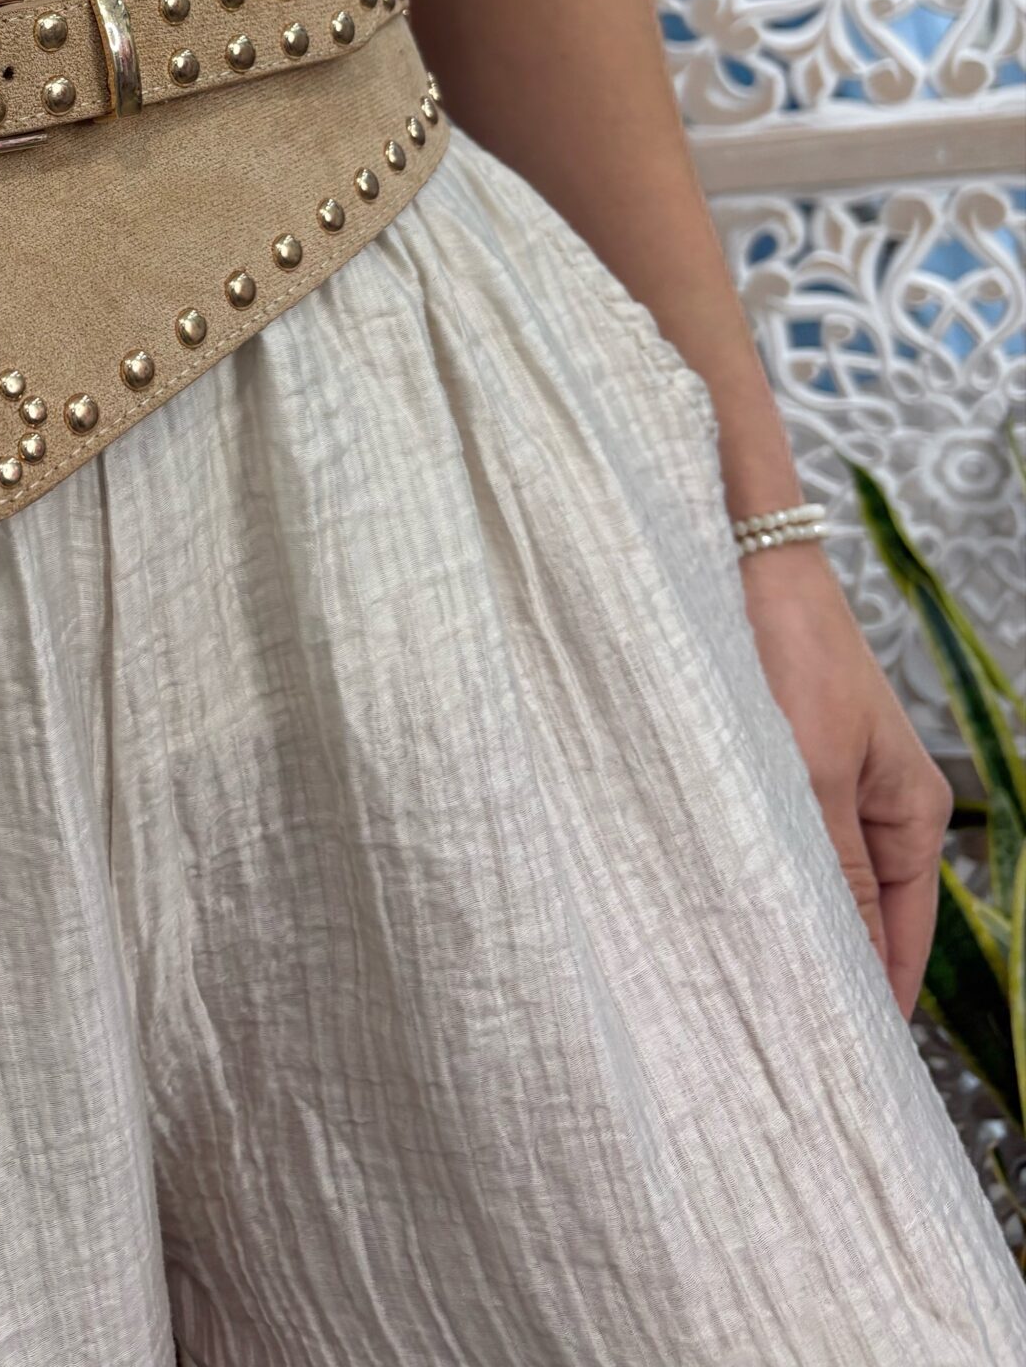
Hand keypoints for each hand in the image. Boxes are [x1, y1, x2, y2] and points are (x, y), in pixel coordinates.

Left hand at [741, 541, 953, 1017]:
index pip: (906, 935)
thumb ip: (829, 872)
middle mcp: (873, 801)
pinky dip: (746, 874)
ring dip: (776, 921)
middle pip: (858, 911)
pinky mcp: (767, 760)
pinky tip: (708, 906)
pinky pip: (766, 838)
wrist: (730, 556)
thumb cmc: (788, 646)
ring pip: (804, 877)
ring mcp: (820, 781)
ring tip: (740, 991)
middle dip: (821, 967)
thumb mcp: (811, 774)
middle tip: (780, 1041)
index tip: (846, 1063)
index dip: (876, 998)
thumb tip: (845, 967)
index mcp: (910, 810)